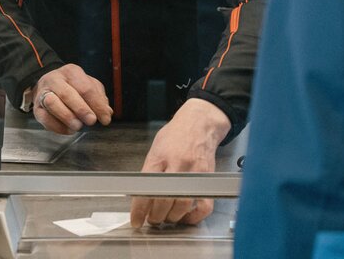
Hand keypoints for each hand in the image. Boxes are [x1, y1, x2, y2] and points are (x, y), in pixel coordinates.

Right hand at [31, 63, 112, 133]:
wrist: (47, 85)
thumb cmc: (72, 86)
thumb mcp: (88, 85)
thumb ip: (99, 97)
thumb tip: (107, 112)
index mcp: (71, 71)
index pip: (86, 87)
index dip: (97, 105)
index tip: (105, 119)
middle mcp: (55, 79)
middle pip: (67, 94)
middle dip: (81, 109)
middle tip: (92, 121)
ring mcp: (44, 93)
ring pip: (53, 103)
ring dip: (67, 117)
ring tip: (78, 126)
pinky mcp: (37, 108)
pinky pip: (45, 118)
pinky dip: (58, 127)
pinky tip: (69, 129)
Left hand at [130, 98, 229, 227]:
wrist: (200, 122)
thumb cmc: (176, 134)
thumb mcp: (157, 146)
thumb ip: (150, 170)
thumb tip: (140, 194)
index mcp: (160, 156)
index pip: (146, 188)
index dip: (139, 209)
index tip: (136, 220)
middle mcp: (177, 164)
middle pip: (163, 200)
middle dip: (155, 216)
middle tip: (152, 219)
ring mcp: (194, 172)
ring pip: (182, 206)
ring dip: (172, 218)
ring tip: (166, 217)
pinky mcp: (207, 179)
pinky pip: (203, 206)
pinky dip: (194, 217)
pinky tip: (185, 217)